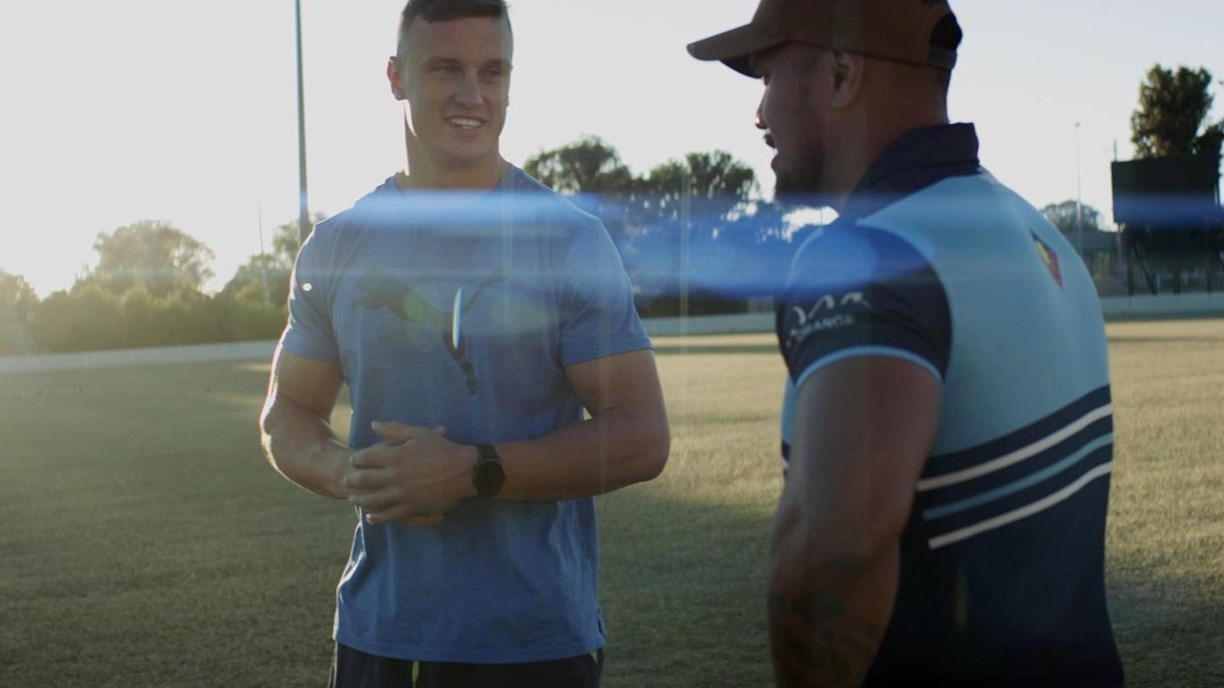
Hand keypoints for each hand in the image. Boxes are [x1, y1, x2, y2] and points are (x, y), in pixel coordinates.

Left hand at [343, 422, 477, 525]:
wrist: (464, 471)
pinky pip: (390, 514)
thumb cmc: (442, 449)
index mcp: (396, 456)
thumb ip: (394, 429)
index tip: (354, 460)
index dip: (358, 459)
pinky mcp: (411, 507)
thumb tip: (373, 424)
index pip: (367, 458)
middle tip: (346, 480)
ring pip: (374, 499)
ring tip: (352, 499)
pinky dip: (378, 517)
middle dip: (353, 479)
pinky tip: (370, 517)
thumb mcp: (418, 433)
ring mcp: (402, 494)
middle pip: (366, 479)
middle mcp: (395, 476)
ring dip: (360, 499)